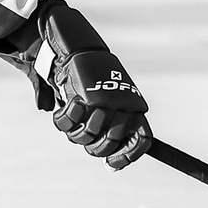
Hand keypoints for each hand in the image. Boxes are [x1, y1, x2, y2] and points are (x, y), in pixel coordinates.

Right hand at [32, 0, 152, 168]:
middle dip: (92, 143)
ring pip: (91, 136)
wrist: (71, 42)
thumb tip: (110, 165)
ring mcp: (108, 100)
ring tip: (74, 111)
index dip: (127, 156)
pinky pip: (73, 122)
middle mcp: (125, 104)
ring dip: (77, 130)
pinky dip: (64, 120)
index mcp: (133, 105)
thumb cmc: (83, 74)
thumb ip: (102, 128)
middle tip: (84, 127)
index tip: (110, 166)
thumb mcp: (96, 100)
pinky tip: (64, 109)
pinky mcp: (88, 95)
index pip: (143, 139)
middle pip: (110, 142)